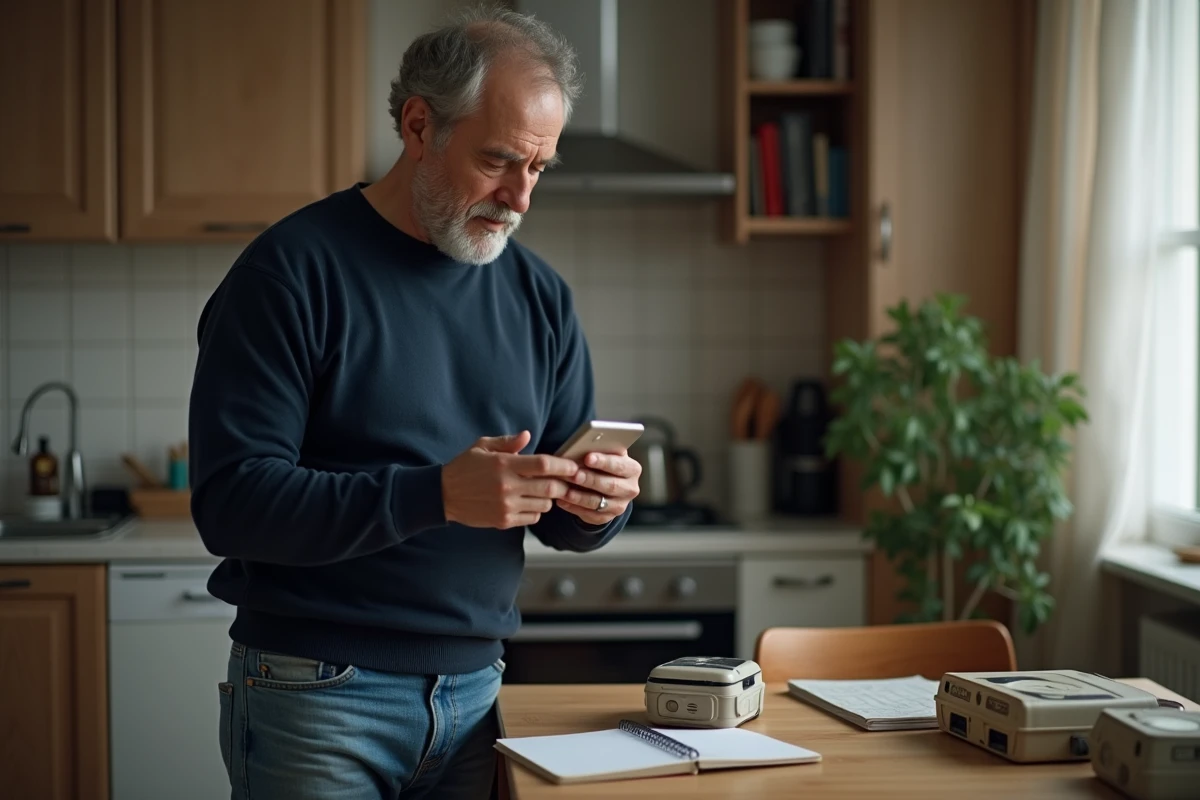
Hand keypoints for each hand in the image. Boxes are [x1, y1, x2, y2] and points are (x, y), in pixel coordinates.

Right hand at [442, 431, 579, 528]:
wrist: (443, 495)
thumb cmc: (464, 467)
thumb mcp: (482, 447)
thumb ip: (507, 442)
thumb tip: (527, 436)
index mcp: (504, 464)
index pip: (543, 464)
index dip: (563, 465)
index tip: (573, 465)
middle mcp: (507, 486)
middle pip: (550, 487)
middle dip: (564, 484)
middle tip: (568, 481)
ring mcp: (506, 506)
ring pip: (544, 504)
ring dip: (550, 498)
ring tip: (545, 491)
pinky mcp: (503, 521)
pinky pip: (532, 518)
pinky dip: (537, 511)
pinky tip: (530, 503)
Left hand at [557, 449, 641, 525]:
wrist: (606, 482)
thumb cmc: (602, 463)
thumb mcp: (605, 454)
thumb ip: (599, 450)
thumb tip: (582, 446)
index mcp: (632, 469)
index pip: (619, 465)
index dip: (603, 462)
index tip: (588, 457)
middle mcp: (630, 489)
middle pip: (610, 486)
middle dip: (590, 480)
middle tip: (574, 475)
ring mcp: (620, 505)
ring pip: (599, 503)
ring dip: (579, 497)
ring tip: (564, 490)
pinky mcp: (607, 517)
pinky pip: (590, 515)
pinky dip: (574, 508)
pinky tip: (562, 501)